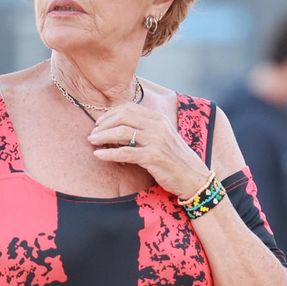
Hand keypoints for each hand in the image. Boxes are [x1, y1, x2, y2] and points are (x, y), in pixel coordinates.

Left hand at [88, 100, 210, 196]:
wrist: (193, 177)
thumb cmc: (175, 159)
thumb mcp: (162, 138)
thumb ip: (145, 130)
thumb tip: (119, 129)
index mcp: (159, 119)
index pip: (129, 108)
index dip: (110, 114)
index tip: (99, 123)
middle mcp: (158, 126)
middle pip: (123, 116)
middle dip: (104, 124)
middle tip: (93, 133)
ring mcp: (156, 141)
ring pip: (123, 132)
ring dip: (103, 136)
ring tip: (93, 142)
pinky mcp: (154, 157)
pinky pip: (126, 153)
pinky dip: (109, 154)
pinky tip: (99, 155)